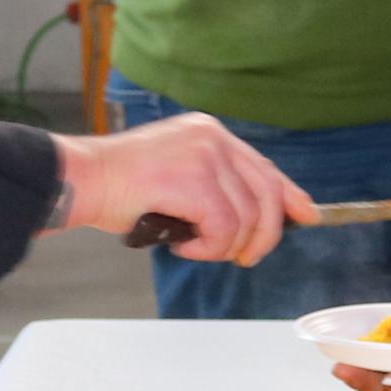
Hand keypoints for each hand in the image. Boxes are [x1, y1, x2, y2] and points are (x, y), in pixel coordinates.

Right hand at [56, 116, 317, 262]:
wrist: (84, 180)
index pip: (264, 167)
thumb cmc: (120, 186)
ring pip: (247, 218)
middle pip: (266, 194)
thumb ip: (215, 186)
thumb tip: (252, 219)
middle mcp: (213, 138)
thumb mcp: (177, 173)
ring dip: (223, 246)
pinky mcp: (194, 179)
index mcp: (210, 133)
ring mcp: (205, 155)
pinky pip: (223, 228)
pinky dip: (207, 248)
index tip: (306, 216)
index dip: (290, 196)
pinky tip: (184, 245)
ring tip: (194, 246)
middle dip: (263, 235)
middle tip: (244, 257)